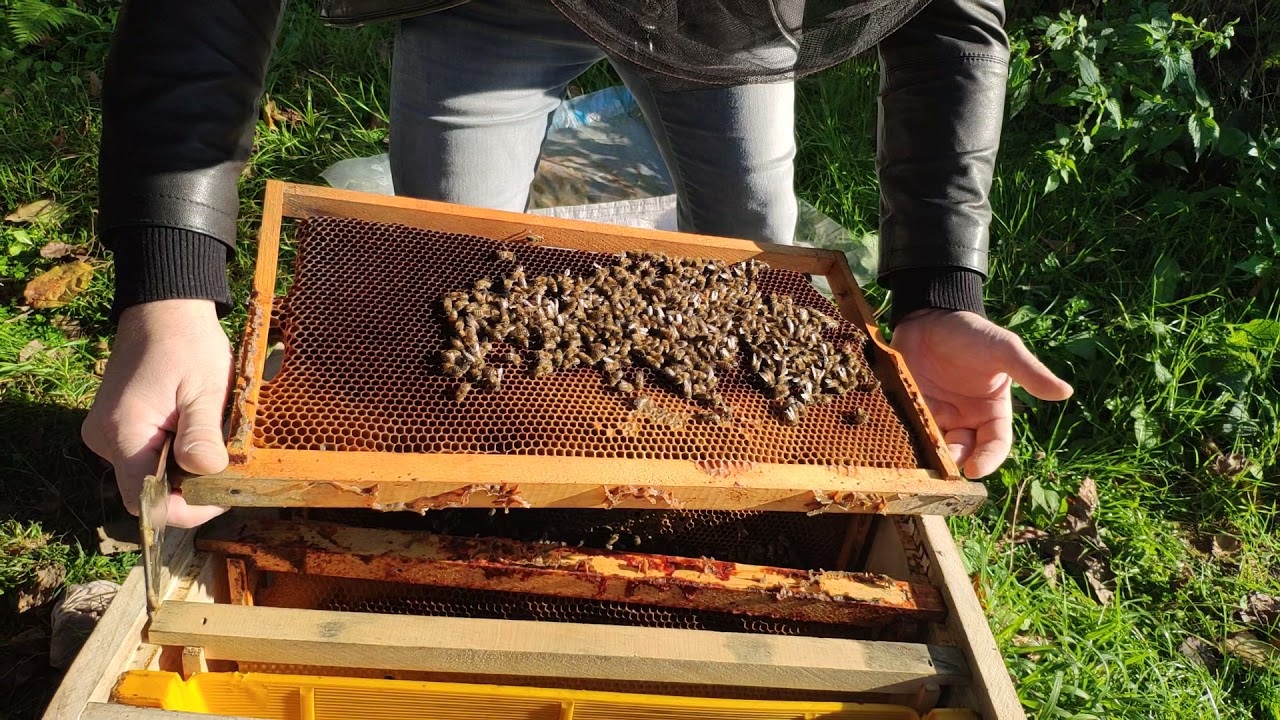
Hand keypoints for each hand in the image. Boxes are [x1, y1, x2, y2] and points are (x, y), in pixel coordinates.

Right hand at [82, 299, 231, 526]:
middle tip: (227, 470)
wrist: (163, 309)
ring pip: (147, 474)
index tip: (221, 497)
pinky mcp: (116, 425)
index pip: (145, 503)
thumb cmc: (188, 344)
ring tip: (212, 444)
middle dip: (188, 490)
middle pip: (146, 490)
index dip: (184, 511)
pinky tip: (194, 433)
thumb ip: (201, 433)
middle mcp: (104, 439)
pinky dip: (171, 455)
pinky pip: (143, 455)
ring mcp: (107, 432)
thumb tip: (207, 471)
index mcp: (123, 434)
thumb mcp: (205, 389)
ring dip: (181, 471)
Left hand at [890, 309, 1072, 477]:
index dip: (988, 460)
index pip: (995, 445)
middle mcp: (966, 419)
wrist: (930, 316)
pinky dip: (909, 438)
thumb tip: (1066, 392)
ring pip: (936, 446)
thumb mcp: (1004, 350)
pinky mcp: (912, 408)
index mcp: (992, 411)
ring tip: (925, 454)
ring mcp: (938, 415)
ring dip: (932, 453)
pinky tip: (903, 440)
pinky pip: (911, 430)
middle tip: (945, 461)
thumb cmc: (973, 333)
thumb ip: (1031, 373)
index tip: (975, 469)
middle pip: (964, 452)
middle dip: (956, 460)